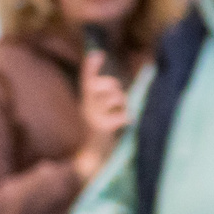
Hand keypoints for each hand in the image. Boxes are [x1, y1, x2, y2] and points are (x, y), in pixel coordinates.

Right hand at [71, 52, 130, 181]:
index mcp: (87, 104)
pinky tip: (127, 124)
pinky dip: (126, 118)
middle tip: (118, 95)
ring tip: (124, 112)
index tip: (97, 54)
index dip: (91, 67)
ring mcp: (93, 118)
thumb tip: (120, 89)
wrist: (92, 160)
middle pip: (97, 85)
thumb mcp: (100, 115)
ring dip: (122, 102)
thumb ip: (108, 101)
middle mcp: (87, 108)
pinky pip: (120, 116)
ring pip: (113, 98)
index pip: (86, 81)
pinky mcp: (102, 128)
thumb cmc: (100, 137)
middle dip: (112, 85)